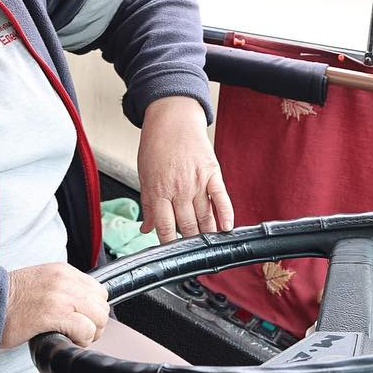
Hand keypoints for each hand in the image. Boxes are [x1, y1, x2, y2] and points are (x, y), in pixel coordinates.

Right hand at [0, 262, 109, 347]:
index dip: (92, 310)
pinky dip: (80, 340)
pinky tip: (63, 339)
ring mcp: (60, 295)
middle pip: (102, 306)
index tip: (78, 320)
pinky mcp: (54, 313)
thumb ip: (63, 289)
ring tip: (69, 336)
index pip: (98, 291)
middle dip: (93, 324)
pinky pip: (86, 330)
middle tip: (75, 332)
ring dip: (88, 333)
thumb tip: (83, 308)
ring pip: (98, 318)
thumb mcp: (40, 283)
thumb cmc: (8, 301)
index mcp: (63, 270)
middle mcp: (65, 279)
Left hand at [136, 96, 234, 242]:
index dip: (169, 244)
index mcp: (158, 190)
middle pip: (187, 226)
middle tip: (192, 253)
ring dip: (207, 234)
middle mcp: (178, 189)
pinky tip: (227, 228)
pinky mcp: (212, 173)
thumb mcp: (145, 175)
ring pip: (205, 217)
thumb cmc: (156, 146)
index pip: (165, 227)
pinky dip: (225, 215)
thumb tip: (146, 229)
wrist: (173, 119)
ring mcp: (197, 181)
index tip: (173, 254)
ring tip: (208, 246)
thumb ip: (148, 204)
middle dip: (190, 242)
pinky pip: (221, 199)